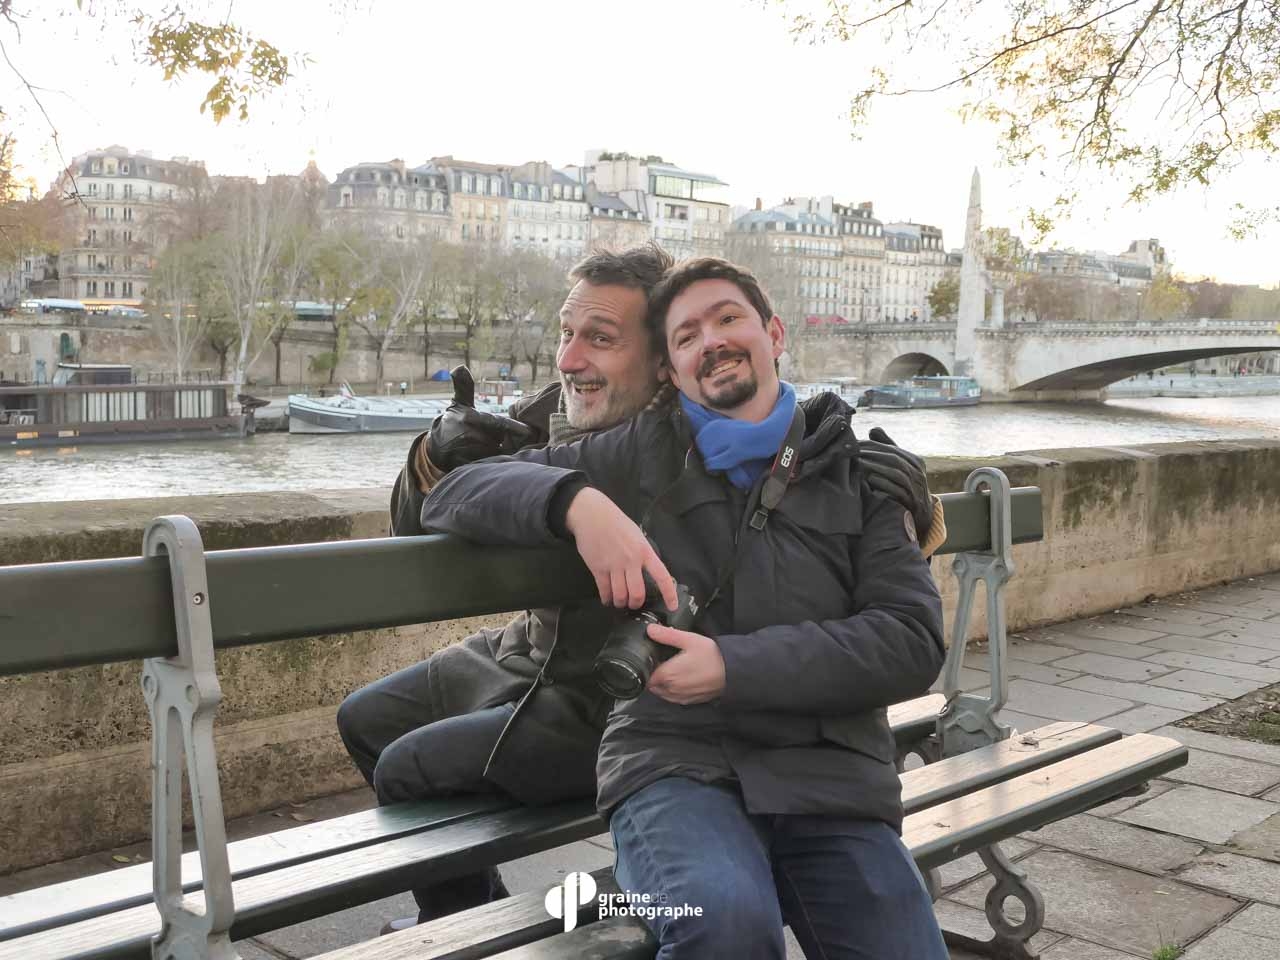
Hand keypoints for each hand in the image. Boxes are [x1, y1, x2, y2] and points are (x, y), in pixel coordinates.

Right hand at [426, 365, 535, 470]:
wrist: (436, 447)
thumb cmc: (454, 422)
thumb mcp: (459, 404)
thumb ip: (464, 387)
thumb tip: (460, 367)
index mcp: (472, 419)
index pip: (500, 424)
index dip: (516, 428)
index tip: (529, 431)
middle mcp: (471, 436)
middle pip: (503, 441)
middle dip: (513, 442)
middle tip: (522, 443)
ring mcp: (470, 453)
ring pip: (499, 455)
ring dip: (508, 455)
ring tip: (512, 453)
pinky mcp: (469, 467)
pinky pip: (491, 468)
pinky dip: (499, 467)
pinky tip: (503, 465)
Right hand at [565, 488, 678, 610]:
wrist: (592, 515)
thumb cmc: (616, 523)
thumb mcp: (637, 535)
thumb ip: (643, 553)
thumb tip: (649, 570)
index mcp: (644, 551)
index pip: (662, 576)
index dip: (669, 594)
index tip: (672, 606)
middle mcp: (631, 560)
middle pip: (637, 593)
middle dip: (636, 603)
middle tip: (634, 603)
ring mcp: (614, 565)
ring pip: (620, 595)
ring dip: (620, 603)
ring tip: (619, 602)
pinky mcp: (598, 568)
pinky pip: (604, 590)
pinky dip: (606, 598)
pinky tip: (607, 599)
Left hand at [646, 624, 725, 704]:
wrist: (732, 673)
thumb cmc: (712, 657)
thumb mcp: (690, 640)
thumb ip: (667, 635)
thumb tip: (651, 630)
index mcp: (667, 674)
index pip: (645, 675)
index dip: (646, 666)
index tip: (649, 658)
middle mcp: (671, 689)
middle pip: (652, 684)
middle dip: (653, 674)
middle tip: (660, 661)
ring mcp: (679, 697)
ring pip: (661, 692)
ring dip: (662, 683)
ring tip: (671, 669)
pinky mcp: (688, 701)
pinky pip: (672, 697)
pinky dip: (672, 690)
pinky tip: (681, 679)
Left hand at [861, 427, 931, 540]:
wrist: (922, 518)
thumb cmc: (906, 489)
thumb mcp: (900, 468)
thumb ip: (888, 449)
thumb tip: (873, 430)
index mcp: (915, 461)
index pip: (891, 449)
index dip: (872, 446)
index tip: (854, 444)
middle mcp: (918, 472)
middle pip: (893, 458)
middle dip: (871, 454)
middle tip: (852, 453)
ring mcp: (917, 487)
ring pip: (896, 472)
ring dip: (875, 467)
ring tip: (857, 464)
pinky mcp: (913, 502)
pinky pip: (898, 490)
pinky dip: (884, 484)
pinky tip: (869, 480)